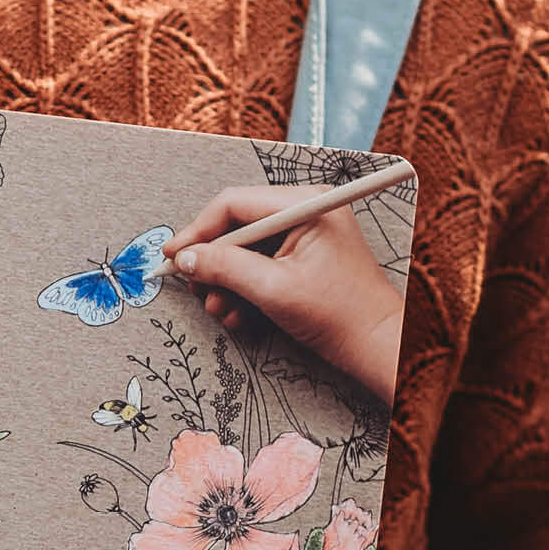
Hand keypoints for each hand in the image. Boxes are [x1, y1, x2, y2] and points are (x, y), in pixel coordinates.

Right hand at [164, 184, 405, 402]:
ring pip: (244, 252)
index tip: (174, 256)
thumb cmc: (338, 314)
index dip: (198, 231)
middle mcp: (302, 212)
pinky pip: (258, 267)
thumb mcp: (273, 290)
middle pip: (236, 227)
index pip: (233, 204)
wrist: (374, 345)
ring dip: (226, 284)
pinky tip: (239, 316)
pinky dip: (243, 291)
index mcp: (303, 205)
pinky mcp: (300, 259)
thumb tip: (186, 258)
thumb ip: (226, 268)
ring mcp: (302, 236)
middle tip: (198, 290)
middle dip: (214, 264)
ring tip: (222, 312)